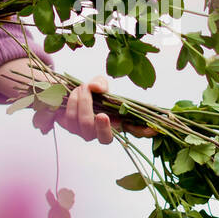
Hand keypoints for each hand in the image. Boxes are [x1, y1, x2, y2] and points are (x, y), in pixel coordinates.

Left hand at [34, 73, 157, 142]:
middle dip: (89, 105)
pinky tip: (73, 93)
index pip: (134, 133)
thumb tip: (97, 88)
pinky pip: (69, 118)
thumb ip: (102, 85)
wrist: (71, 94)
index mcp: (116, 124)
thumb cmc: (93, 94)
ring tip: (80, 88)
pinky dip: (71, 101)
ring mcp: (84, 132)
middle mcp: (101, 133)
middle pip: (96, 130)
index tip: (149, 127)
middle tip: (87, 87)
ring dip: (79, 100)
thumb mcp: (101, 86)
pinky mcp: (69, 128)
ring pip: (81, 122)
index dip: (144, 132)